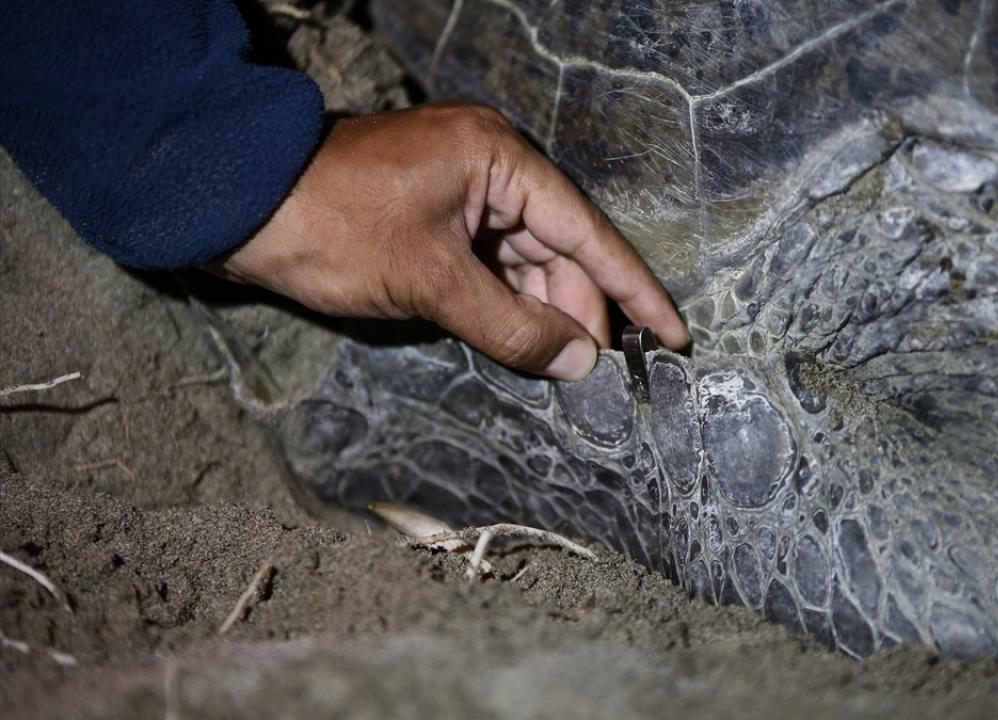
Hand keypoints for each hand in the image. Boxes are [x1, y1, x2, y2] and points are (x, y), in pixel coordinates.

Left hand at [212, 103, 688, 379]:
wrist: (235, 203)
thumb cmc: (332, 227)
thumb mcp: (429, 282)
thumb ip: (510, 325)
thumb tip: (579, 363)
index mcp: (500, 160)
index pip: (586, 233)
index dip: (633, 290)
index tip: (674, 334)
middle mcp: (492, 169)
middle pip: (559, 252)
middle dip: (581, 313)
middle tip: (606, 377)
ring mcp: (462, 192)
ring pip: (524, 264)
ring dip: (543, 315)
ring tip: (568, 370)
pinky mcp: (435, 218)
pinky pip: (489, 266)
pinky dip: (506, 305)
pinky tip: (526, 344)